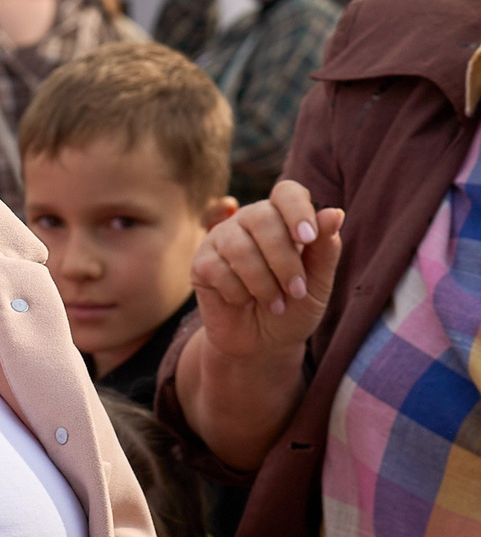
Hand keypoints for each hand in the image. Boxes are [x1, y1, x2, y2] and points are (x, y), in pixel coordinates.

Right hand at [190, 179, 342, 360]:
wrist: (264, 344)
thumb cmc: (294, 308)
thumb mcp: (319, 283)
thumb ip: (326, 249)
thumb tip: (335, 213)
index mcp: (282, 218)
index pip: (287, 193)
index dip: (297, 210)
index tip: (309, 238)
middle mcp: (249, 222)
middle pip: (262, 218)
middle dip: (284, 260)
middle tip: (296, 291)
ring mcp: (222, 240)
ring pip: (239, 247)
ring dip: (263, 282)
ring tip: (275, 304)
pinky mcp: (201, 264)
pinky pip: (217, 270)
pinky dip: (238, 293)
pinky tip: (245, 302)